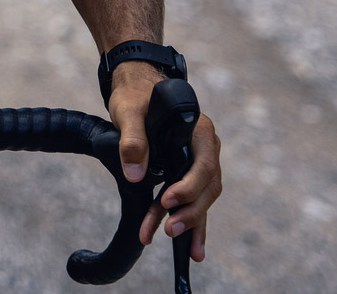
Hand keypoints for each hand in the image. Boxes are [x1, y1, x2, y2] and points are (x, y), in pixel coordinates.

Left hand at [107, 62, 223, 261]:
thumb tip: (135, 175)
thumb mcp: (129, 112)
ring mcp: (199, 161)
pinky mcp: (189, 172)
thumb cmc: (135, 96)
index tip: (166, 200)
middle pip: (207, 186)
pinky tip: (191, 248)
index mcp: (198, 129)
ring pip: (202, 197)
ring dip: (190, 221)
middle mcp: (205, 147)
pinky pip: (194, 200)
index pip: (203, 164)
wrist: (137, 88)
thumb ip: (132, 139)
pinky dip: (192, 222)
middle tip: (168, 230)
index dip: (188, 186)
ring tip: (180, 248)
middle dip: (190, 211)